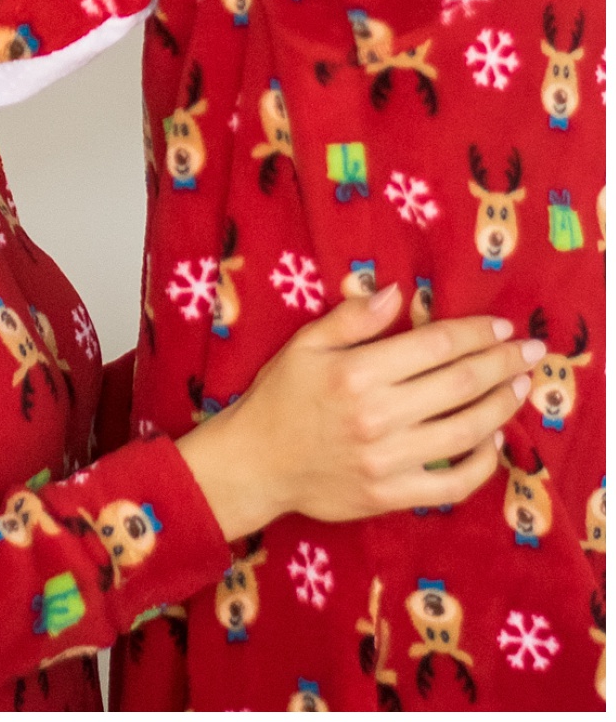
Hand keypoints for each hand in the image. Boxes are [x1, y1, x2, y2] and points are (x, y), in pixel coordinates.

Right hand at [175, 283, 540, 541]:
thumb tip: (396, 292)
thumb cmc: (280, 396)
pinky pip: (451, 484)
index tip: (501, 328)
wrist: (257, 463)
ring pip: (465, 432)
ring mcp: (389, 460)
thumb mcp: (306, 344)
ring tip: (520, 388)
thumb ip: (352, 318)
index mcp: (358, 372)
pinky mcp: (392, 496)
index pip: (434, 346)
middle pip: (459, 385)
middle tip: (532, 351)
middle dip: (503, 364)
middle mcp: (378, 415)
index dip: (475, 334)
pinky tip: (492, 441)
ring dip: (501, 407)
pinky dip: (481, 464)